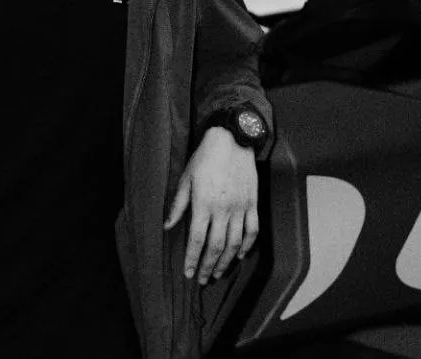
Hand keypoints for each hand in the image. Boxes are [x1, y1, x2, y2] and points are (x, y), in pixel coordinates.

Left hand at [163, 126, 258, 284]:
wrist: (231, 141)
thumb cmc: (204, 158)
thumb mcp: (185, 178)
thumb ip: (178, 204)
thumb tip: (167, 226)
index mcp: (203, 203)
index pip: (197, 239)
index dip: (191, 258)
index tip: (187, 272)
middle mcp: (223, 210)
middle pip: (216, 246)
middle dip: (208, 266)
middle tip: (201, 279)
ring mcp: (241, 208)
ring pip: (235, 243)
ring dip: (226, 262)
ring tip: (217, 273)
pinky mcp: (253, 204)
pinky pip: (252, 231)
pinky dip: (247, 246)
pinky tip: (240, 255)